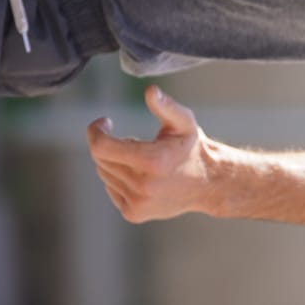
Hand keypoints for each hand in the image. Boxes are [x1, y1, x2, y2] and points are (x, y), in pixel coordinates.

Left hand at [86, 86, 212, 222]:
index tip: (105, 122)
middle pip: (101, 159)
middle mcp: (143, 186)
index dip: (96, 131)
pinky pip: (111, 189)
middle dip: (109, 144)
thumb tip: (150, 91)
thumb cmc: (193, 148)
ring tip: (141, 159)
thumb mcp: (184, 122)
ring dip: (115, 161)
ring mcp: (137, 203)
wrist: (208, 184)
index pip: (101, 147)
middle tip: (133, 139)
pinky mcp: (134, 214)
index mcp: (152, 161)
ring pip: (104, 174)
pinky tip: (140, 176)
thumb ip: (166, 106)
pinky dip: (118, 178)